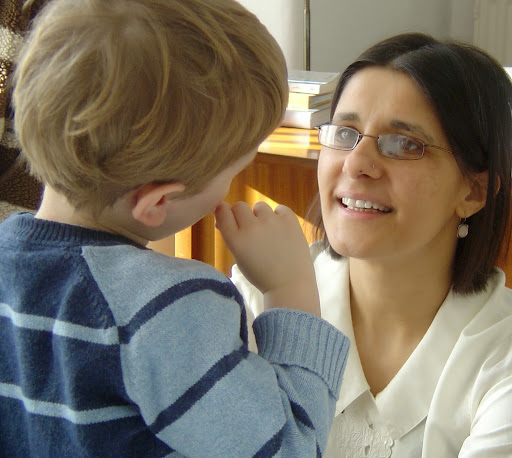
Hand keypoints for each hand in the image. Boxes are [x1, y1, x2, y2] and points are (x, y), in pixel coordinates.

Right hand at [215, 201, 319, 315]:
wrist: (290, 286)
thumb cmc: (262, 275)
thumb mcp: (239, 258)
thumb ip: (231, 236)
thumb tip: (222, 217)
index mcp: (236, 239)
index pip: (222, 211)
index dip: (224, 212)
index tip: (229, 218)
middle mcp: (251, 227)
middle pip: (239, 206)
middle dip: (242, 215)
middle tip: (251, 229)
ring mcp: (271, 222)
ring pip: (259, 206)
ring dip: (261, 216)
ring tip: (268, 231)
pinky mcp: (290, 221)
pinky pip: (280, 208)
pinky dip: (279, 216)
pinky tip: (281, 229)